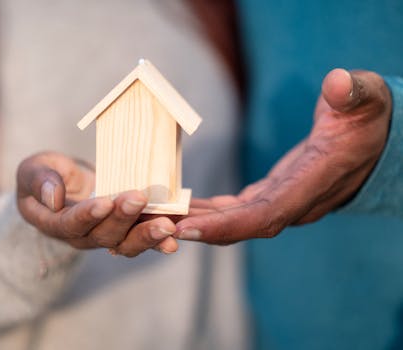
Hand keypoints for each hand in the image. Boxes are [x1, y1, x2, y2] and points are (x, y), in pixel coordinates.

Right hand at [16, 152, 177, 255]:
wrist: (65, 183)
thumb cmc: (46, 175)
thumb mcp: (33, 170)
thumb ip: (39, 182)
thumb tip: (53, 198)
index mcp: (55, 223)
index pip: (71, 224)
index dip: (88, 215)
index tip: (104, 202)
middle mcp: (82, 235)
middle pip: (104, 235)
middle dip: (123, 218)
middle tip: (140, 198)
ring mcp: (106, 235)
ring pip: (126, 242)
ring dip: (147, 234)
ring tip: (167, 226)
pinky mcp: (124, 229)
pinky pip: (141, 237)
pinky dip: (158, 239)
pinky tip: (174, 236)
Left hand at [174, 69, 391, 243]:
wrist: (369, 141)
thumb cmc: (367, 117)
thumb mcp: (368, 97)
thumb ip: (355, 93)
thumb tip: (338, 84)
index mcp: (315, 181)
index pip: (268, 214)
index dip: (228, 225)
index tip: (187, 229)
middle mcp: (297, 201)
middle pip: (243, 225)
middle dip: (199, 229)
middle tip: (154, 226)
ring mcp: (284, 201)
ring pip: (236, 221)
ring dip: (198, 222)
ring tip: (158, 218)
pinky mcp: (272, 195)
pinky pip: (237, 209)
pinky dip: (210, 212)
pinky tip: (184, 208)